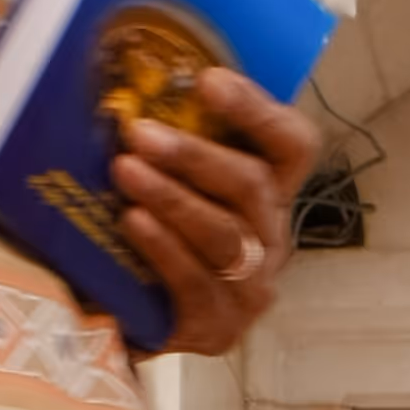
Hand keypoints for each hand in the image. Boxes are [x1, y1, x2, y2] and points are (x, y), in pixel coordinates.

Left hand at [112, 64, 322, 356]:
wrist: (121, 324)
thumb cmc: (144, 238)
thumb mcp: (164, 183)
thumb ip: (162, 145)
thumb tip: (116, 86)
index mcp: (269, 193)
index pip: (293, 144)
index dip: (257, 110)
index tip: (207, 81)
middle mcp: (271, 238)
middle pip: (254, 187)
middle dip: (195, 155)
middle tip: (139, 131)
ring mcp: (250, 288)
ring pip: (226, 235)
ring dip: (174, 197)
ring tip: (126, 172)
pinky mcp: (219, 328)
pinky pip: (197, 282)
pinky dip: (164, 248)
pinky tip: (133, 223)